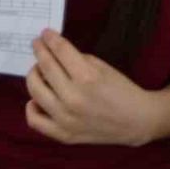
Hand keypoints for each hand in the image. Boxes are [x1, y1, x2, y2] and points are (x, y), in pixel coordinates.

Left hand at [24, 29, 158, 146]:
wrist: (137, 121)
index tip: (44, 33)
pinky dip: (32, 107)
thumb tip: (53, 52)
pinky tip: (37, 99)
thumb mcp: (101, 66)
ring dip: (34, 74)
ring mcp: (66, 119)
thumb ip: (76, 59)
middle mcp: (73, 98)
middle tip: (38, 45)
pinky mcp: (64, 135)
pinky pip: (35, 120)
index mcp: (87, 77)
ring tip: (39, 71)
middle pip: (44, 67)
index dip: (49, 38)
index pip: (59, 51)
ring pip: (34, 91)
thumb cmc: (121, 89)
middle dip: (39, 50)